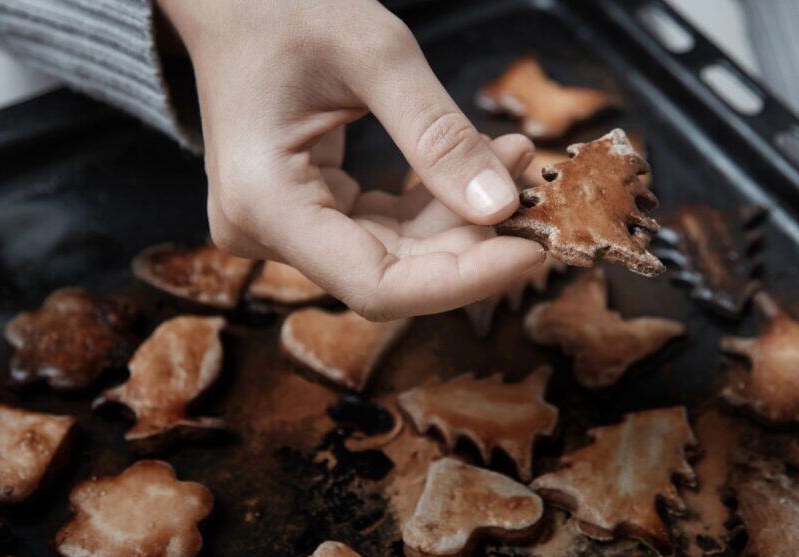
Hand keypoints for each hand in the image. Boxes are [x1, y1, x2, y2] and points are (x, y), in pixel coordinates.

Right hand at [156, 0, 543, 319]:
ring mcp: (284, 226)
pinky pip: (385, 227)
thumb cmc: (284, 7)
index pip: (377, 286)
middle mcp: (265, 230)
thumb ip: (440, 135)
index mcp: (265, 202)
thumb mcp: (376, 56)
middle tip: (533, 190)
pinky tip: (481, 160)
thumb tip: (503, 207)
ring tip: (513, 155)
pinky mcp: (308, 213)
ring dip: (462, 217)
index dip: (461, 282)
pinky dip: (436, 201)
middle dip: (471, 241)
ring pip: (396, 254)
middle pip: (392, 275)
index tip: (530, 251)